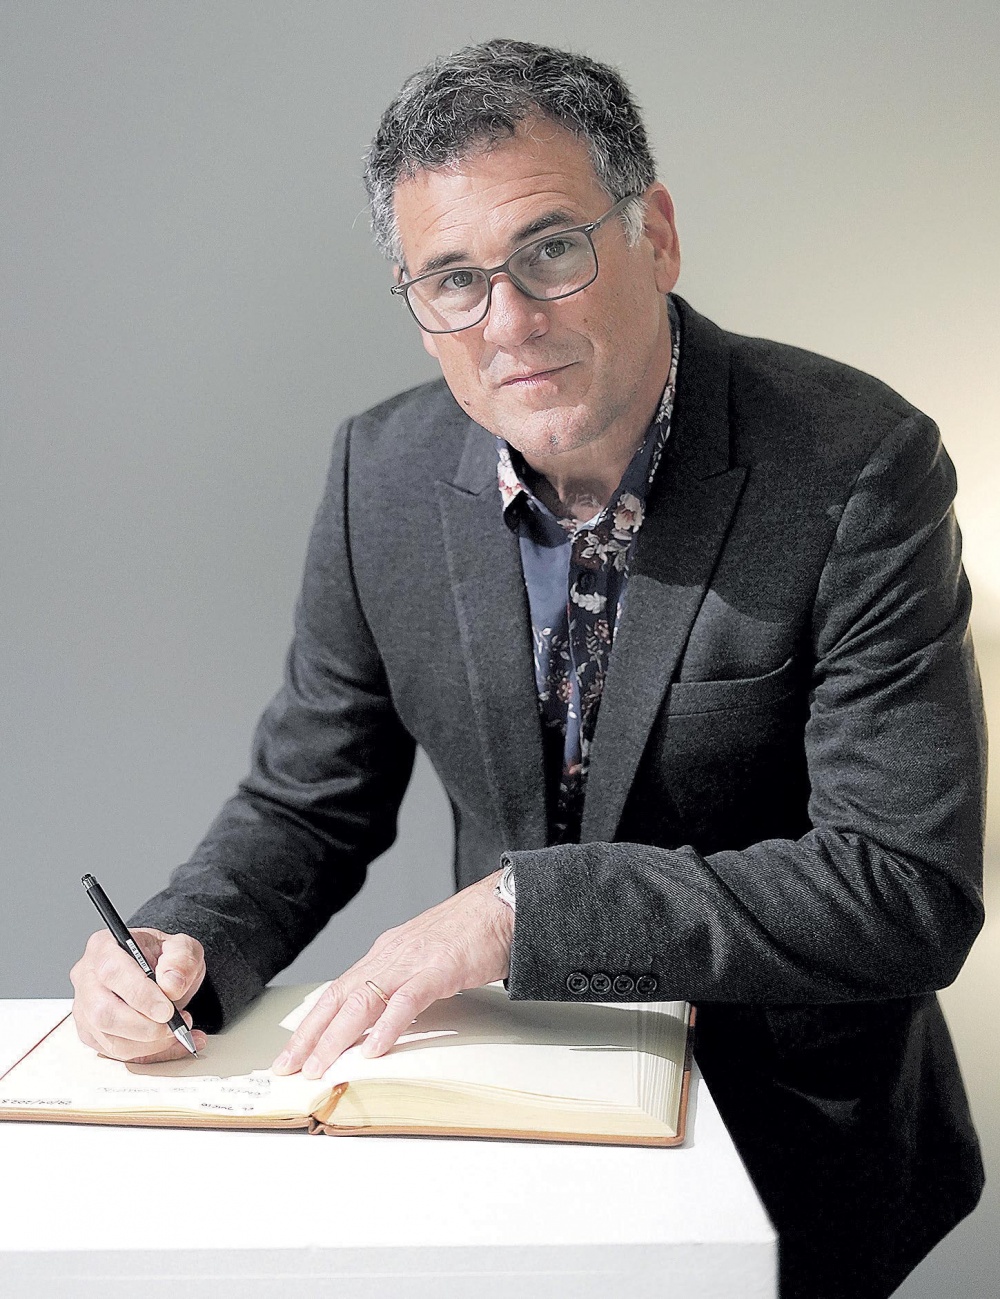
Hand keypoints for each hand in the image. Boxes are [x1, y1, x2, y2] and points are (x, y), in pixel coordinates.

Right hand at [70, 927, 207, 1062]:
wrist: (161, 973)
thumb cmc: (164, 958)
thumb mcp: (183, 947)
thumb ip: (182, 959)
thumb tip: (171, 984)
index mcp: (104, 947)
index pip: (112, 972)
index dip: (140, 995)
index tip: (166, 1010)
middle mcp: (87, 977)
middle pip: (103, 1012)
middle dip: (145, 1027)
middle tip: (175, 1025)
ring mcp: (85, 1008)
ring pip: (108, 1038)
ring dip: (149, 1043)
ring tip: (178, 1031)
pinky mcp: (92, 1033)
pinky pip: (117, 1053)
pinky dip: (150, 1053)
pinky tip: (173, 1043)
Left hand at [273, 870, 513, 1078]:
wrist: (504, 905)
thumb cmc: (472, 932)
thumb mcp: (425, 957)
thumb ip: (404, 983)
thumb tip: (385, 1018)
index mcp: (385, 953)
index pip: (337, 991)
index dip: (312, 1023)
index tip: (293, 1051)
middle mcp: (390, 956)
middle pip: (339, 997)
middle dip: (309, 1036)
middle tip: (287, 1067)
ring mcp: (413, 961)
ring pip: (363, 1001)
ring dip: (336, 1036)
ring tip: (318, 1067)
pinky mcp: (439, 969)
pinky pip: (407, 1001)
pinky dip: (387, 1026)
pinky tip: (373, 1049)